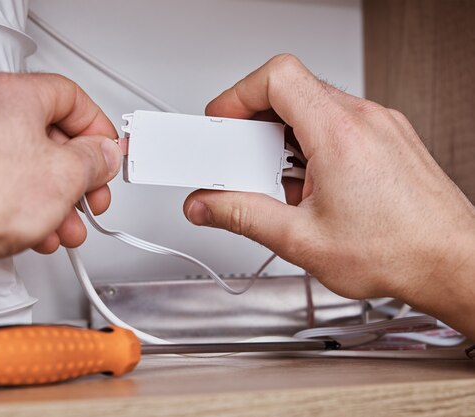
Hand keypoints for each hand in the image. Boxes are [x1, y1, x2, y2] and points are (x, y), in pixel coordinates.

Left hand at [0, 72, 122, 287]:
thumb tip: (103, 154)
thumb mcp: (65, 176)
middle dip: (78, 175)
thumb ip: (95, 159)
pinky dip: (23, 202)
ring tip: (66, 226)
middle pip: (48, 134)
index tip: (107, 153)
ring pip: (24, 163)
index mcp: (11, 93)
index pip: (72, 97)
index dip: (98, 128)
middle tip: (91, 196)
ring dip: (54, 197)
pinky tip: (37, 228)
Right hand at [184, 55, 474, 331]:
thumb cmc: (398, 251)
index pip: (275, 78)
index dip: (237, 95)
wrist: (454, 263)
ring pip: (311, 109)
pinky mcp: (386, 138)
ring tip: (282, 185)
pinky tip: (311, 188)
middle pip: (289, 93)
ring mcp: (378, 126)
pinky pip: (335, 125)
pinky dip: (310, 148)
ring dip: (283, 141)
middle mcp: (362, 119)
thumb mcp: (302, 240)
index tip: (220, 124)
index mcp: (338, 134)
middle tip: (242, 164)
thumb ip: (242, 216)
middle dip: (255, 127)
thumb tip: (207, 204)